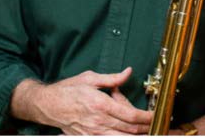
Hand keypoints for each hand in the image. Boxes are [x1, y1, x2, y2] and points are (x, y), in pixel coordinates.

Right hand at [23, 67, 152, 134]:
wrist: (47, 105)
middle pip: (130, 129)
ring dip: (136, 136)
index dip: (147, 117)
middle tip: (157, 125)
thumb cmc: (67, 90)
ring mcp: (94, 133)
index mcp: (101, 104)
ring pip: (121, 139)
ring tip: (146, 132)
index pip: (131, 115)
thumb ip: (112, 78)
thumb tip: (128, 72)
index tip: (156, 115)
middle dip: (146, 128)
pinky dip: (121, 139)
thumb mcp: (90, 78)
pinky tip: (127, 134)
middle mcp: (99, 121)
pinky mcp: (88, 138)